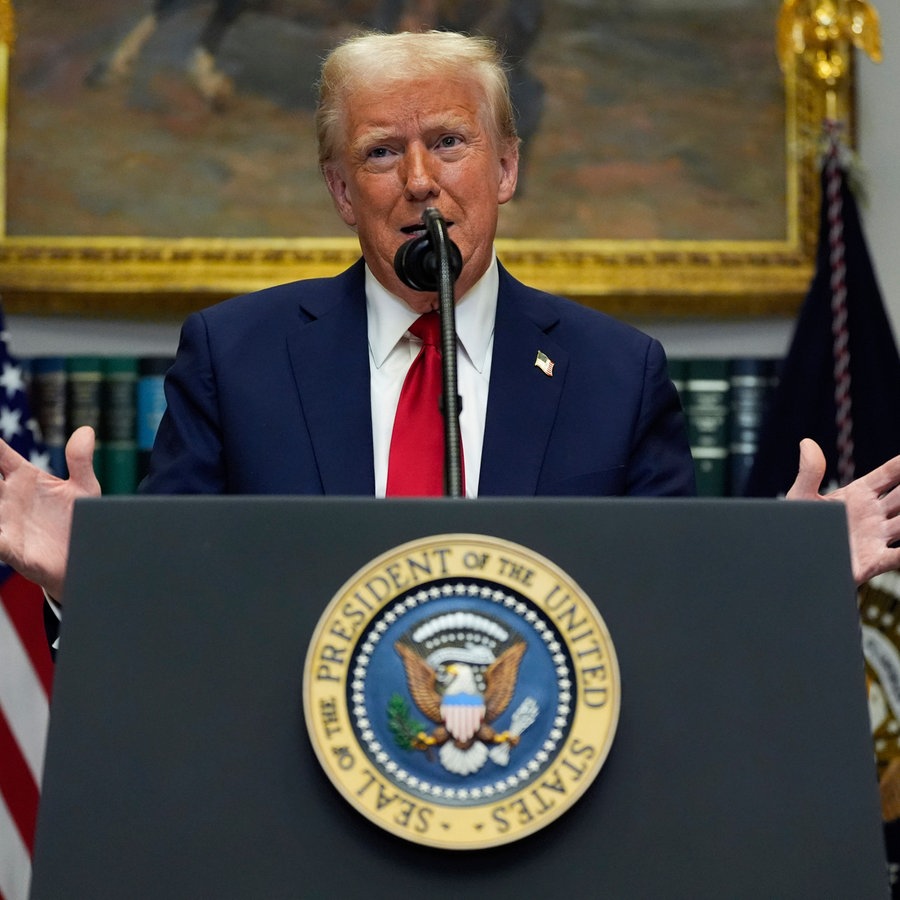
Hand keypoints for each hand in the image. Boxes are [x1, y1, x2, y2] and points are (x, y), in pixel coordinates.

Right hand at [0, 425, 100, 600]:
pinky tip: (0, 531)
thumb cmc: (80, 521)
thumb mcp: (84, 488)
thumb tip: (86, 430)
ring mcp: (6, 522)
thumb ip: (80, 460)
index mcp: (24, 478)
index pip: (0, 455)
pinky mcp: (11, 548)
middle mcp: (9, 498)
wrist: (86, 558)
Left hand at [787, 438, 899, 584]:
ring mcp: (876, 537)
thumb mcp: (801, 498)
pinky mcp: (873, 561)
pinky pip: (898, 556)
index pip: (891, 474)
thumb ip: (809, 473)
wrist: (791, 559)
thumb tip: (806, 442)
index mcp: (860, 494)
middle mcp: (874, 514)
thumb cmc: (797, 526)